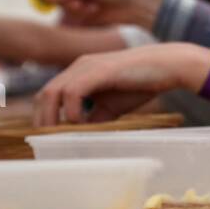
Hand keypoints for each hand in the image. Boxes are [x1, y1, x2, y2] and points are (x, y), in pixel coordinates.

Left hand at [33, 43, 209, 125]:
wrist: (166, 67)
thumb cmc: (141, 84)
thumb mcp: (111, 107)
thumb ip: (94, 119)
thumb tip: (80, 138)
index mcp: (79, 73)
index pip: (49, 95)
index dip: (45, 116)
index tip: (47, 136)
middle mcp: (78, 67)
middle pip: (44, 94)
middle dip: (43, 119)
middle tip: (48, 141)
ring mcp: (87, 67)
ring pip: (53, 93)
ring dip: (52, 117)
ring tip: (59, 135)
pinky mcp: (99, 71)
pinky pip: (73, 91)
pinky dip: (73, 110)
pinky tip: (82, 122)